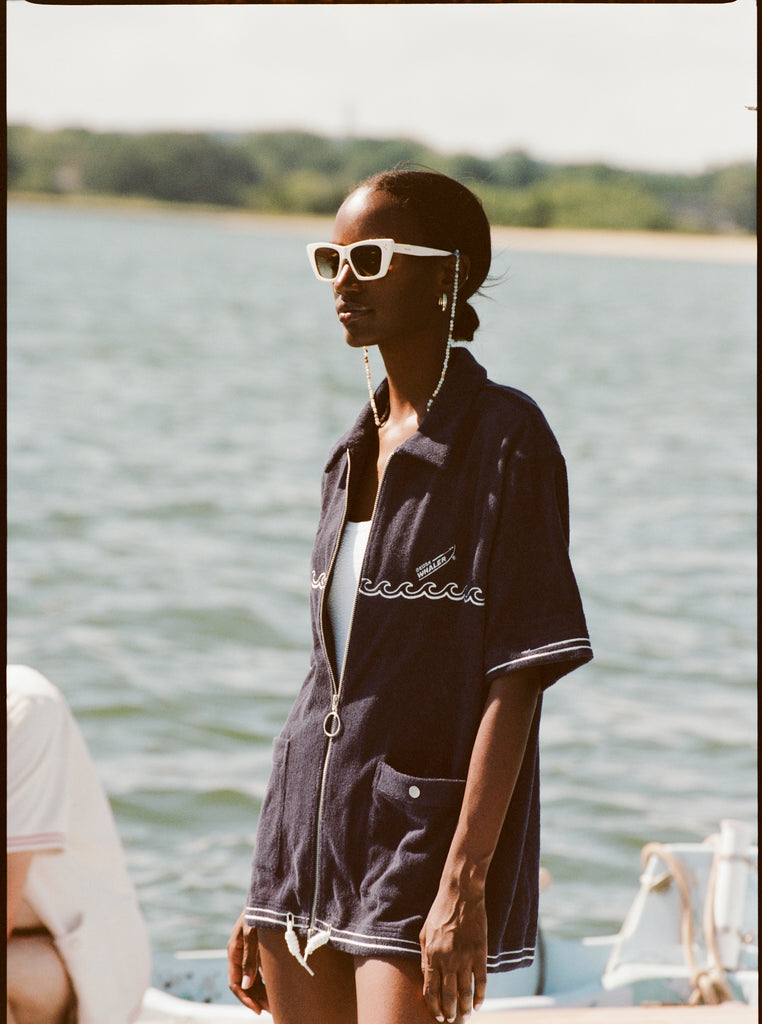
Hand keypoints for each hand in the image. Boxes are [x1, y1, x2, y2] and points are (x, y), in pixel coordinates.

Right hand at [227, 910, 269, 1014]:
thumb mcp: (253, 934)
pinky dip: (268, 981)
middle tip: (272, 1011)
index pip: (235, 983)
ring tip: (276, 1005)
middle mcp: (240, 954)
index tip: (258, 1010)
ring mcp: (249, 951)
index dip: (245, 999)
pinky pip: (261, 970)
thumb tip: (245, 985)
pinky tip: (278, 988)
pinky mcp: (259, 948)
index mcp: (234, 951)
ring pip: (253, 979)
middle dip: (257, 999)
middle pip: (245, 984)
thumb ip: (249, 959)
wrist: (270, 894)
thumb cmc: (260, 911)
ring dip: (263, 992)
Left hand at [419, 886, 487, 1021]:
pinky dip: (480, 996)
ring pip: (465, 992)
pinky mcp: (480, 952)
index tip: (437, 1016)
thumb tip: (426, 977)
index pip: (430, 991)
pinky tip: (479, 1004)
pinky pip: (481, 981)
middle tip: (451, 1020)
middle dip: (449, 1012)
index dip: (434, 1007)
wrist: (460, 895)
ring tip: (465, 1016)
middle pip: (448, 996)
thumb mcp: (424, 933)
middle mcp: (447, 960)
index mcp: (431, 955)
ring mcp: (465, 957)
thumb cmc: (439, 912)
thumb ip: (424, 957)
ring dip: (465, 1008)